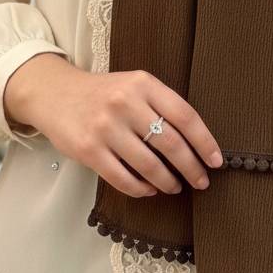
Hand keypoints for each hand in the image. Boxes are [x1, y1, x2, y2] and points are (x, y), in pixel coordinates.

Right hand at [5, 55, 223, 197]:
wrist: (56, 93)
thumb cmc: (104, 94)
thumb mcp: (133, 86)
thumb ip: (160, 105)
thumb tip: (196, 143)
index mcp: (143, 83)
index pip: (184, 115)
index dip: (205, 141)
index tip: (216, 160)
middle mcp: (125, 103)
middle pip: (171, 143)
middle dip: (192, 167)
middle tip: (202, 181)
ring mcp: (105, 127)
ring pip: (149, 165)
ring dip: (167, 182)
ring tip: (175, 187)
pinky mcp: (88, 149)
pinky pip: (123, 178)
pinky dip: (141, 188)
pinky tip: (149, 189)